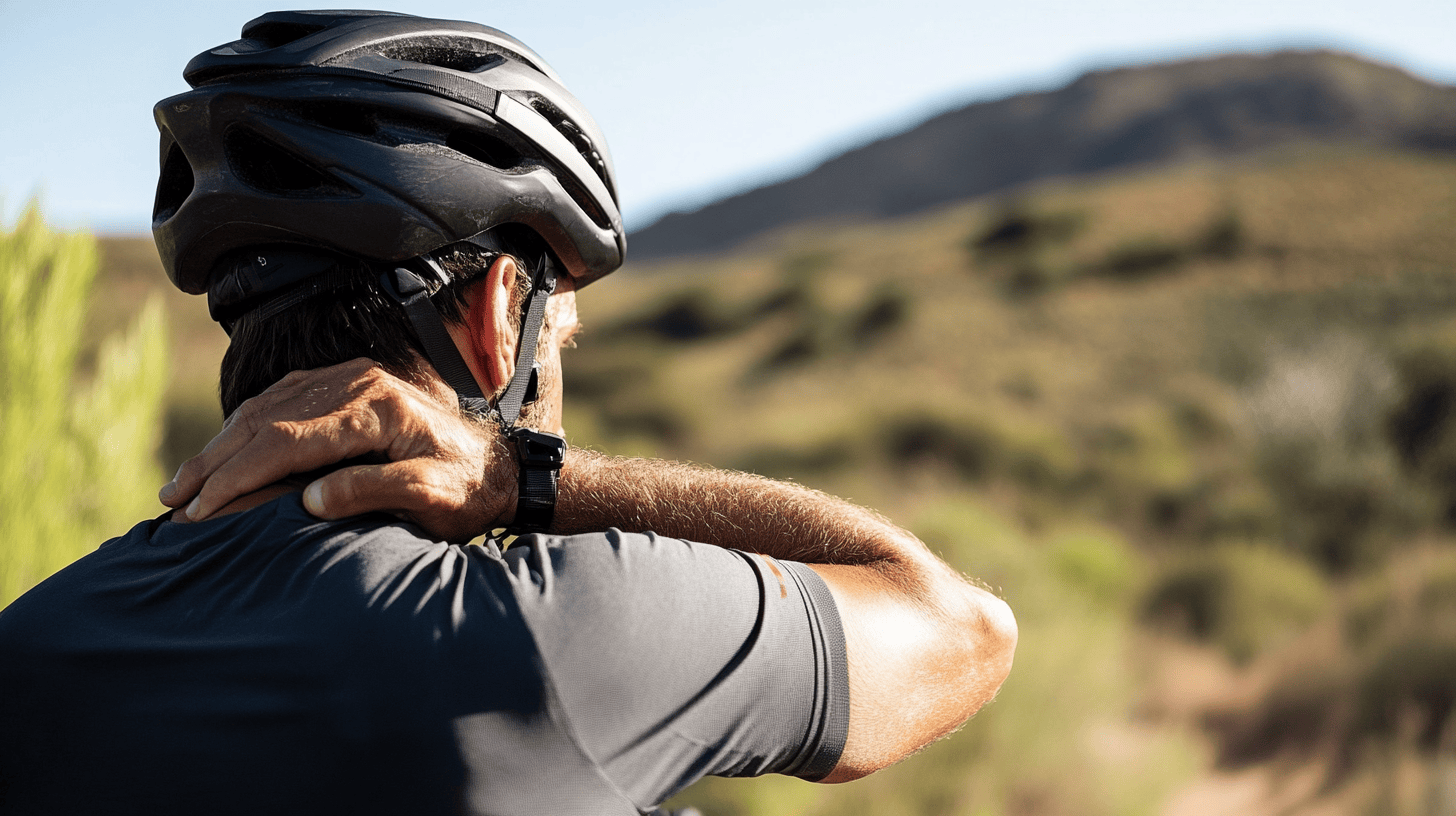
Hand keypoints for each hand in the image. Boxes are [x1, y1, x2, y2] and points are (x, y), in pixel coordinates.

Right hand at [158, 358, 515, 541]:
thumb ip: (376, 492)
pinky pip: (283, 399)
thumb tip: (312, 500)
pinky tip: (224, 452)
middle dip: (216, 462)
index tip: (202, 509)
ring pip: (268, 405)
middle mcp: (358, 382)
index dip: (238, 475)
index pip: (287, 440)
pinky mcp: (349, 384)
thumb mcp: (434, 498)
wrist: (500, 465)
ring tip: (184, 484)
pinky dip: (246, 425)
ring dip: (222, 444)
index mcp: (376, 408)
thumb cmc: (468, 489)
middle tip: (175, 502)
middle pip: (267, 418)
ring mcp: (351, 378)